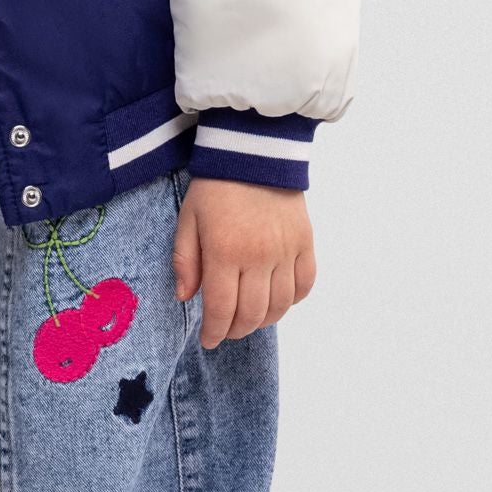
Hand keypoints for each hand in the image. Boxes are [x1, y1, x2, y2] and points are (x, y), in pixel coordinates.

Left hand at [171, 177, 315, 347]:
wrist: (254, 151)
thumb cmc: (215, 186)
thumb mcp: (188, 220)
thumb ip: (185, 260)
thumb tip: (185, 297)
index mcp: (225, 252)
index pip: (221, 309)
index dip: (214, 332)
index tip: (208, 339)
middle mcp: (259, 257)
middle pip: (252, 315)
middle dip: (235, 330)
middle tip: (225, 330)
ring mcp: (286, 251)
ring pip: (279, 306)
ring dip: (262, 320)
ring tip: (248, 318)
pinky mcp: (305, 243)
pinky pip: (304, 285)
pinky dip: (291, 300)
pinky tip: (275, 299)